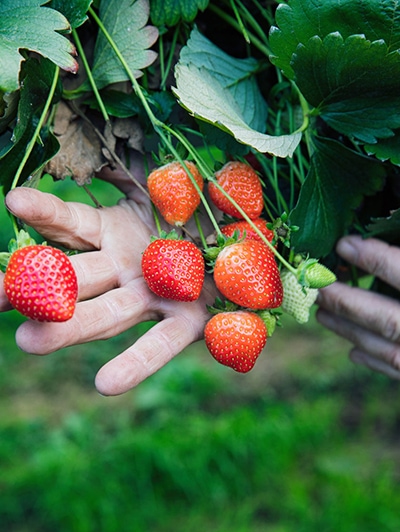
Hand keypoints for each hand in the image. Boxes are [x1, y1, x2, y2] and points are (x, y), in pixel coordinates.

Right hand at [1, 164, 215, 395]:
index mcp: (115, 232)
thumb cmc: (199, 205)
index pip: (71, 224)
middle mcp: (125, 268)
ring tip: (29, 342)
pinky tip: (106, 384)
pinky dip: (135, 363)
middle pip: (76, 279)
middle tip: (0, 296)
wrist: (250, 243)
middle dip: (37, 287)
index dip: (44, 213)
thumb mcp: (165, 177)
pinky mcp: (186, 323)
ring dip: (68, 329)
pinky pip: (159, 345)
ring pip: (105, 314)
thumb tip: (98, 146)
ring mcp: (152, 299)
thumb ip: (130, 167)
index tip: (15, 202)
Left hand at [317, 235, 399, 379]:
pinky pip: (397, 370)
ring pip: (386, 348)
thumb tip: (356, 242)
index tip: (343, 244)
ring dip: (349, 330)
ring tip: (322, 313)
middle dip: (346, 302)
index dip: (375, 260)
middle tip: (315, 287)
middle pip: (386, 318)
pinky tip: (353, 351)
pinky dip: (373, 359)